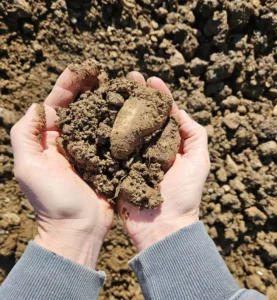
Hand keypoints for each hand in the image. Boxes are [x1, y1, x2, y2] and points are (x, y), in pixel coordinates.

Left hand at [10, 61, 113, 268]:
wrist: (78, 229)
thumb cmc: (52, 201)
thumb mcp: (29, 168)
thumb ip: (25, 135)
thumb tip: (37, 105)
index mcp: (50, 140)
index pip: (58, 105)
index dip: (68, 86)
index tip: (80, 69)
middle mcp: (70, 142)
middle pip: (81, 108)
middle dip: (90, 89)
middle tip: (103, 72)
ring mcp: (91, 150)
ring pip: (100, 120)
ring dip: (108, 102)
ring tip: (120, 86)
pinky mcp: (107, 160)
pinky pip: (114, 137)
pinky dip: (122, 124)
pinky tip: (131, 112)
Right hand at [118, 72, 209, 251]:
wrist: (162, 226)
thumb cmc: (184, 193)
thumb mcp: (199, 161)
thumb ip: (194, 134)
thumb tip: (180, 111)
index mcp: (169, 143)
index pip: (163, 114)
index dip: (158, 96)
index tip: (151, 80)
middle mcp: (149, 146)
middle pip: (142, 116)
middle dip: (137, 96)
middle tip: (130, 77)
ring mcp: (132, 156)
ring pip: (125, 127)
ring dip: (120, 107)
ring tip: (113, 89)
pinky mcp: (117, 167)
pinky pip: (111, 146)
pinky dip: (106, 130)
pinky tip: (100, 113)